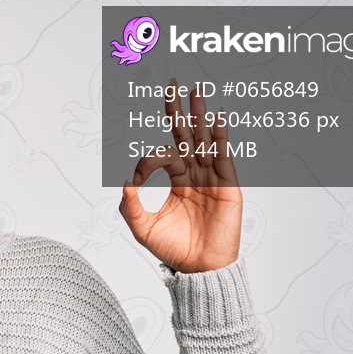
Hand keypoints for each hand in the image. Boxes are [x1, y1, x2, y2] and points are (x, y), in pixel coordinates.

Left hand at [118, 79, 241, 273]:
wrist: (199, 269)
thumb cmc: (174, 250)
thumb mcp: (142, 227)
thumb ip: (130, 204)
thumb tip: (124, 179)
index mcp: (177, 181)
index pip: (163, 156)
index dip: (148, 160)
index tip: (139, 175)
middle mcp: (196, 175)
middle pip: (187, 136)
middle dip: (179, 110)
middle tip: (173, 84)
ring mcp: (213, 179)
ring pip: (205, 140)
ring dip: (200, 114)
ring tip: (197, 89)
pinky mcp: (228, 187)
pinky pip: (224, 157)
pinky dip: (220, 137)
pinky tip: (217, 118)